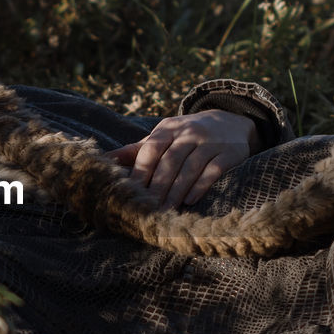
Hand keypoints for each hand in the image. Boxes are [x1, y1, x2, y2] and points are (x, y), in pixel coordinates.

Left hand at [108, 110, 257, 209]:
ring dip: (176, 191)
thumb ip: (136, 150)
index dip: (140, 171)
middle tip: (147, 208)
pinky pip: (213, 170)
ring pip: (190, 167)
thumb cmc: (187, 135)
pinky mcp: (229, 152)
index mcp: (168, 128)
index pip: (151, 149)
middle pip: (170, 161)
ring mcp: (210, 141)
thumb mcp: (164, 137)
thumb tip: (104, 160)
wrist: (230, 122)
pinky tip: (190, 201)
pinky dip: (201, 186)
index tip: (131, 193)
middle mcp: (189, 132)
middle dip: (157, 187)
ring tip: (166, 210)